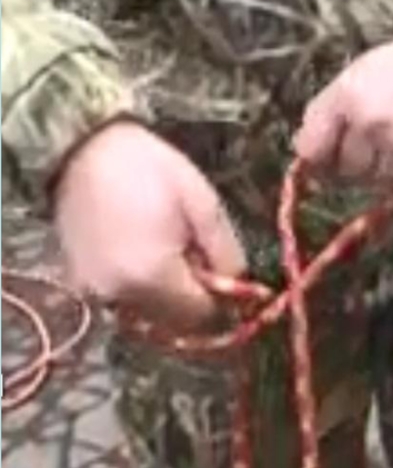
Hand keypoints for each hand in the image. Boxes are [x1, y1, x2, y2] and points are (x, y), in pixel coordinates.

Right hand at [54, 121, 245, 331]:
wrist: (82, 146)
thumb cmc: (150, 168)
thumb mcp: (203, 203)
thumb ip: (225, 252)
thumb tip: (238, 286)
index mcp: (153, 275)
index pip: (202, 315)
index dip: (221, 298)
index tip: (224, 270)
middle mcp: (119, 295)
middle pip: (174, 321)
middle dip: (195, 297)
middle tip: (197, 254)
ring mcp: (94, 291)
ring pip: (149, 314)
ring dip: (169, 295)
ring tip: (170, 247)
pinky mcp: (80, 282)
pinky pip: (125, 300)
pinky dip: (143, 288)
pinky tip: (145, 251)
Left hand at [294, 24, 392, 190]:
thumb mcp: (366, 71)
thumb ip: (331, 111)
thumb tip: (303, 155)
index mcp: (348, 96)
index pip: (311, 151)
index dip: (321, 162)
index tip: (332, 163)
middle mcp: (371, 123)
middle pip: (348, 172)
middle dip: (363, 165)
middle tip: (391, 144)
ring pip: (381, 185)